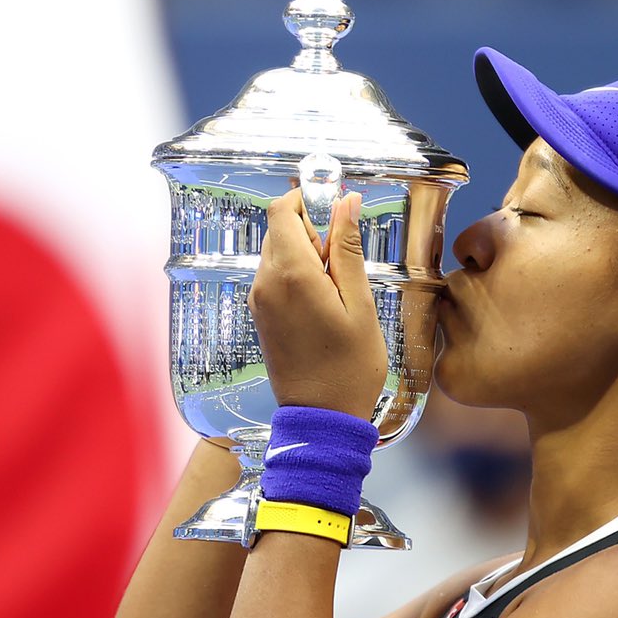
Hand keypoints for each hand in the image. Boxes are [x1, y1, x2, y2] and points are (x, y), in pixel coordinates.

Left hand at [248, 189, 387, 419]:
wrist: (321, 417)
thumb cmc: (349, 367)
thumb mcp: (359, 303)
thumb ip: (348, 249)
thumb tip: (347, 203)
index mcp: (290, 274)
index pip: (282, 210)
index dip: (309, 200)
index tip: (338, 211)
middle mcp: (265, 282)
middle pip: (279, 229)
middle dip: (312, 229)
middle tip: (344, 260)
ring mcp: (259, 300)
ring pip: (278, 251)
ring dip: (307, 253)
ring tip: (338, 287)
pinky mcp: (260, 314)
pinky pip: (275, 276)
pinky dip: (298, 273)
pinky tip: (324, 300)